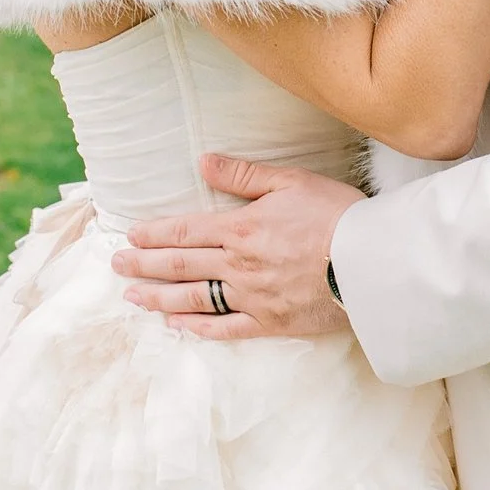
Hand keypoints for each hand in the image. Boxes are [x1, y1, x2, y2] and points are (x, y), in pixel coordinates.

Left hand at [112, 154, 362, 338]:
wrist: (372, 262)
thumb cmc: (337, 215)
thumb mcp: (292, 181)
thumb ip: (244, 174)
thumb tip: (203, 161)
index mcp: (242, 228)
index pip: (185, 231)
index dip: (154, 234)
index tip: (131, 235)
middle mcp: (239, 265)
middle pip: (181, 265)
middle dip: (144, 264)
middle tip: (116, 265)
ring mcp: (251, 297)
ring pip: (193, 298)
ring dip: (158, 298)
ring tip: (133, 297)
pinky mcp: (269, 322)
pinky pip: (224, 328)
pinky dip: (197, 328)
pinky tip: (177, 326)